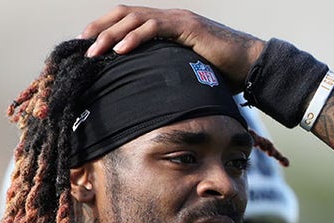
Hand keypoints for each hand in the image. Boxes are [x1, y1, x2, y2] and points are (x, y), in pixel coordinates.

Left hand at [79, 5, 264, 88]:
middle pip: (124, 14)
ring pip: (134, 19)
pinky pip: (155, 28)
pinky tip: (120, 50)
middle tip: (80, 45)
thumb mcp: (187, 74)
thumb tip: (149, 97)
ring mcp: (178, 20)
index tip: (86, 46)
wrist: (252, 66)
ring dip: (110, 34)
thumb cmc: (224, 74)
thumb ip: (168, 76)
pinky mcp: (188, 27)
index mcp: (166, 27)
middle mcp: (169, 18)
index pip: (128, 21)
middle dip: (99, 28)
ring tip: (94, 51)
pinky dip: (134, 37)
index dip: (105, 29)